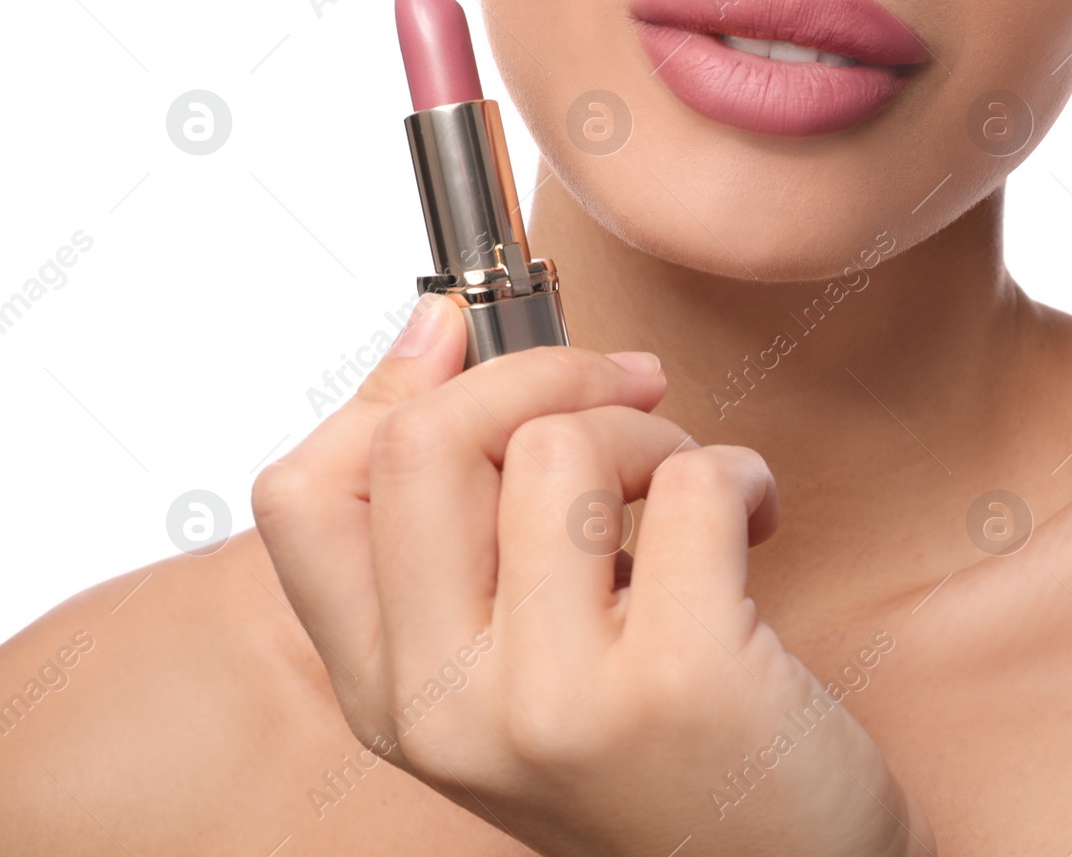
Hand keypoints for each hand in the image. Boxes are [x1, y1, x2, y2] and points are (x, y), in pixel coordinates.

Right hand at [252, 294, 934, 856]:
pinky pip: (689, 482)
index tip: (464, 336)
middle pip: (420, 446)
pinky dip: (738, 473)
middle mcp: (447, 708)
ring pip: (558, 447)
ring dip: (651, 433)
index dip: (385, 388)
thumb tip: (435, 329)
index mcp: (390, 698)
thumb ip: (463, 530)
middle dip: (541, 371)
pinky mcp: (676, 680)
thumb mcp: (519, 663)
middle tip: (625, 387)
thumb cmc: (662, 758)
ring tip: (693, 489)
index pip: (300, 499)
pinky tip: (753, 524)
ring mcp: (555, 701)